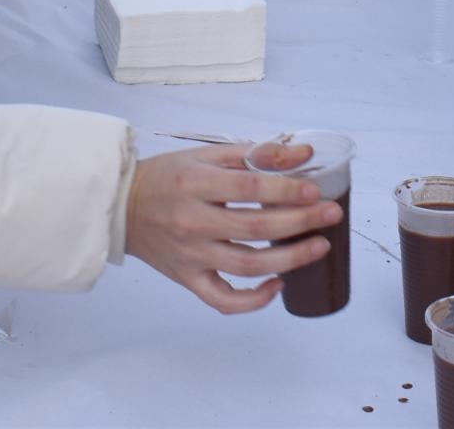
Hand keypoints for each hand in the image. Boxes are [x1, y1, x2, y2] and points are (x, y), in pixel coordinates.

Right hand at [126, 143, 341, 313]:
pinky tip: (278, 284)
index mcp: (196, 183)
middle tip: (331, 215)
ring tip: (319, 247)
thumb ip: (254, 154)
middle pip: (254, 227)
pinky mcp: (187, 279)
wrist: (122, 206)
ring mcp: (190, 256)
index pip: (249, 188)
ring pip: (246, 265)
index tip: (315, 191)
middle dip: (299, 221)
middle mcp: (193, 222)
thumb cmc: (167, 176)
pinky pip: (223, 299)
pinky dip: (253, 300)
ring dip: (289, 259)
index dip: (286, 191)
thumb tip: (303, 154)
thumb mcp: (206, 155)